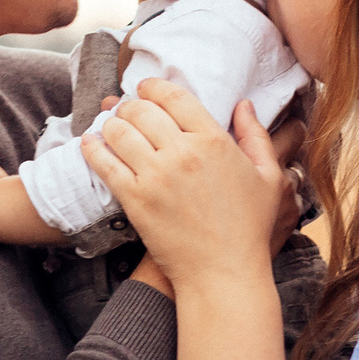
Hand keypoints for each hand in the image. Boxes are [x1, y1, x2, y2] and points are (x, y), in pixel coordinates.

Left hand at [79, 80, 288, 288]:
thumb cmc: (249, 228)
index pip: (174, 97)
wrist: (223, 273)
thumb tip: (243, 104)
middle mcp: (182, 153)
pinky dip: (92, 149)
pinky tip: (90, 144)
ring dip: (111, 124)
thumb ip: (256, 136)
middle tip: (126, 109)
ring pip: (119, 132)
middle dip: (129, 105)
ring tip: (111, 126)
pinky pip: (104, 164)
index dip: (154, 86)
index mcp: (214, 141)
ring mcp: (155, 176)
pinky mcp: (135, 200)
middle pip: (141, 110)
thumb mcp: (268, 177)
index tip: (145, 88)